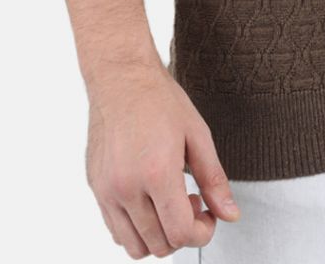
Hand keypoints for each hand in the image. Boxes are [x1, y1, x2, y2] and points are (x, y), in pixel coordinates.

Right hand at [85, 60, 240, 257]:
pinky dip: (135, 229)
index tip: (207, 216)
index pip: (180, 233)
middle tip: (191, 204)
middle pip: (158, 245)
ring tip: (168, 203)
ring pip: (133, 246)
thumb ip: (214, 180)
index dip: (202, 232)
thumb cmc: (157, 99)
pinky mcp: (96, 188)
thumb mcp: (198, 135)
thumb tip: (229, 214)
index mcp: (156, 173)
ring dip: (158, 237)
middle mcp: (126, 187)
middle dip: (182, 233)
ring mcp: (106, 191)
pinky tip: (149, 201)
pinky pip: (115, 230)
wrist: (121, 77)